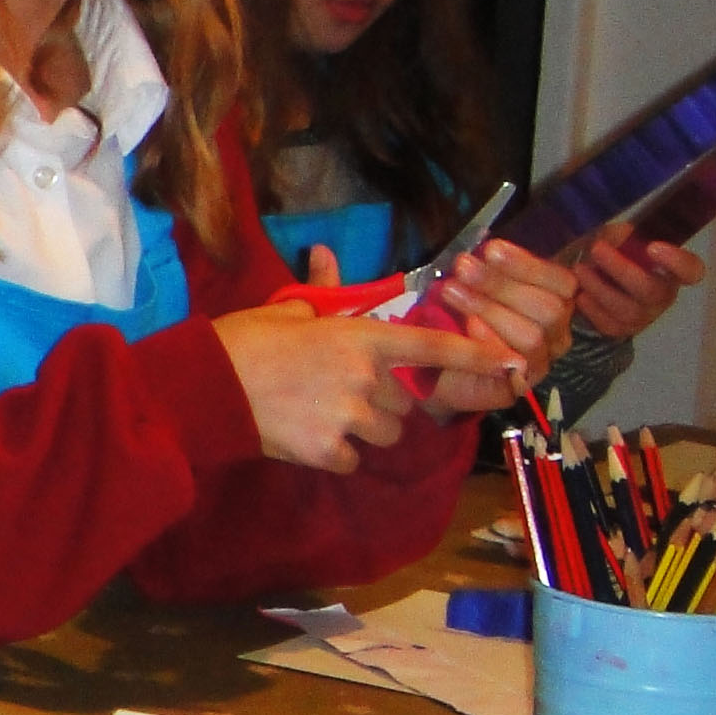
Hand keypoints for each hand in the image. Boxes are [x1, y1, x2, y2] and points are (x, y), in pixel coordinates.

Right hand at [214, 301, 493, 470]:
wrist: (202, 388)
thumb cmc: (242, 341)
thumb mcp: (286, 308)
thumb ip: (319, 289)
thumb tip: (325, 255)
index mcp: (360, 338)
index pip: (432, 345)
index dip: (475, 354)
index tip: (512, 361)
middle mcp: (364, 378)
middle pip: (404, 402)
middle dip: (383, 401)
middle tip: (341, 393)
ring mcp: (346, 416)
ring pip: (384, 434)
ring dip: (363, 430)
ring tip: (323, 417)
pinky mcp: (324, 450)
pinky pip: (350, 459)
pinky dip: (332, 454)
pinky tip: (305, 438)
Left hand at [420, 242, 576, 413]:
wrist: (437, 368)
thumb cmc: (461, 320)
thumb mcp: (475, 288)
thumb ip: (487, 271)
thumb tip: (480, 250)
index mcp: (555, 302)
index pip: (561, 281)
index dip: (528, 265)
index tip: (491, 249)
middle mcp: (557, 333)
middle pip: (550, 308)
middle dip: (502, 285)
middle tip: (464, 268)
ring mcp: (543, 361)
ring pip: (533, 335)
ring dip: (489, 309)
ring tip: (452, 291)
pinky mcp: (521, 386)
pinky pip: (514, 364)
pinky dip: (489, 341)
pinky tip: (466, 326)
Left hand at [569, 231, 703, 342]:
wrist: (601, 288)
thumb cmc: (619, 257)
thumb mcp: (622, 241)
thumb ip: (623, 235)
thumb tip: (619, 232)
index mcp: (671, 272)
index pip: (691, 270)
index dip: (677, 262)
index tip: (653, 246)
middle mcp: (663, 296)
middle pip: (650, 290)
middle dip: (621, 269)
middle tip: (597, 248)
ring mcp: (644, 316)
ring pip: (626, 309)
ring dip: (599, 287)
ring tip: (580, 269)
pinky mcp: (622, 329)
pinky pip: (608, 323)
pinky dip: (591, 308)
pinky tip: (580, 294)